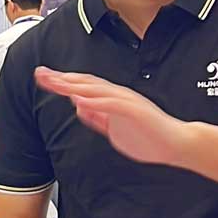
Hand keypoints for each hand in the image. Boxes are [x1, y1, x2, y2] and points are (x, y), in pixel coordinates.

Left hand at [35, 68, 189, 165]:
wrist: (177, 144)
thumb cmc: (149, 138)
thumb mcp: (115, 129)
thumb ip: (97, 117)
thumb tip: (79, 107)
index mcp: (112, 100)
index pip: (83, 87)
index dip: (62, 82)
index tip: (43, 79)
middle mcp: (117, 96)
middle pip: (85, 83)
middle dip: (62, 78)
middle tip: (40, 74)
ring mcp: (127, 101)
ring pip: (96, 89)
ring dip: (75, 85)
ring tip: (56, 82)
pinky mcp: (135, 110)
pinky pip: (112, 104)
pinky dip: (95, 101)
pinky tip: (80, 100)